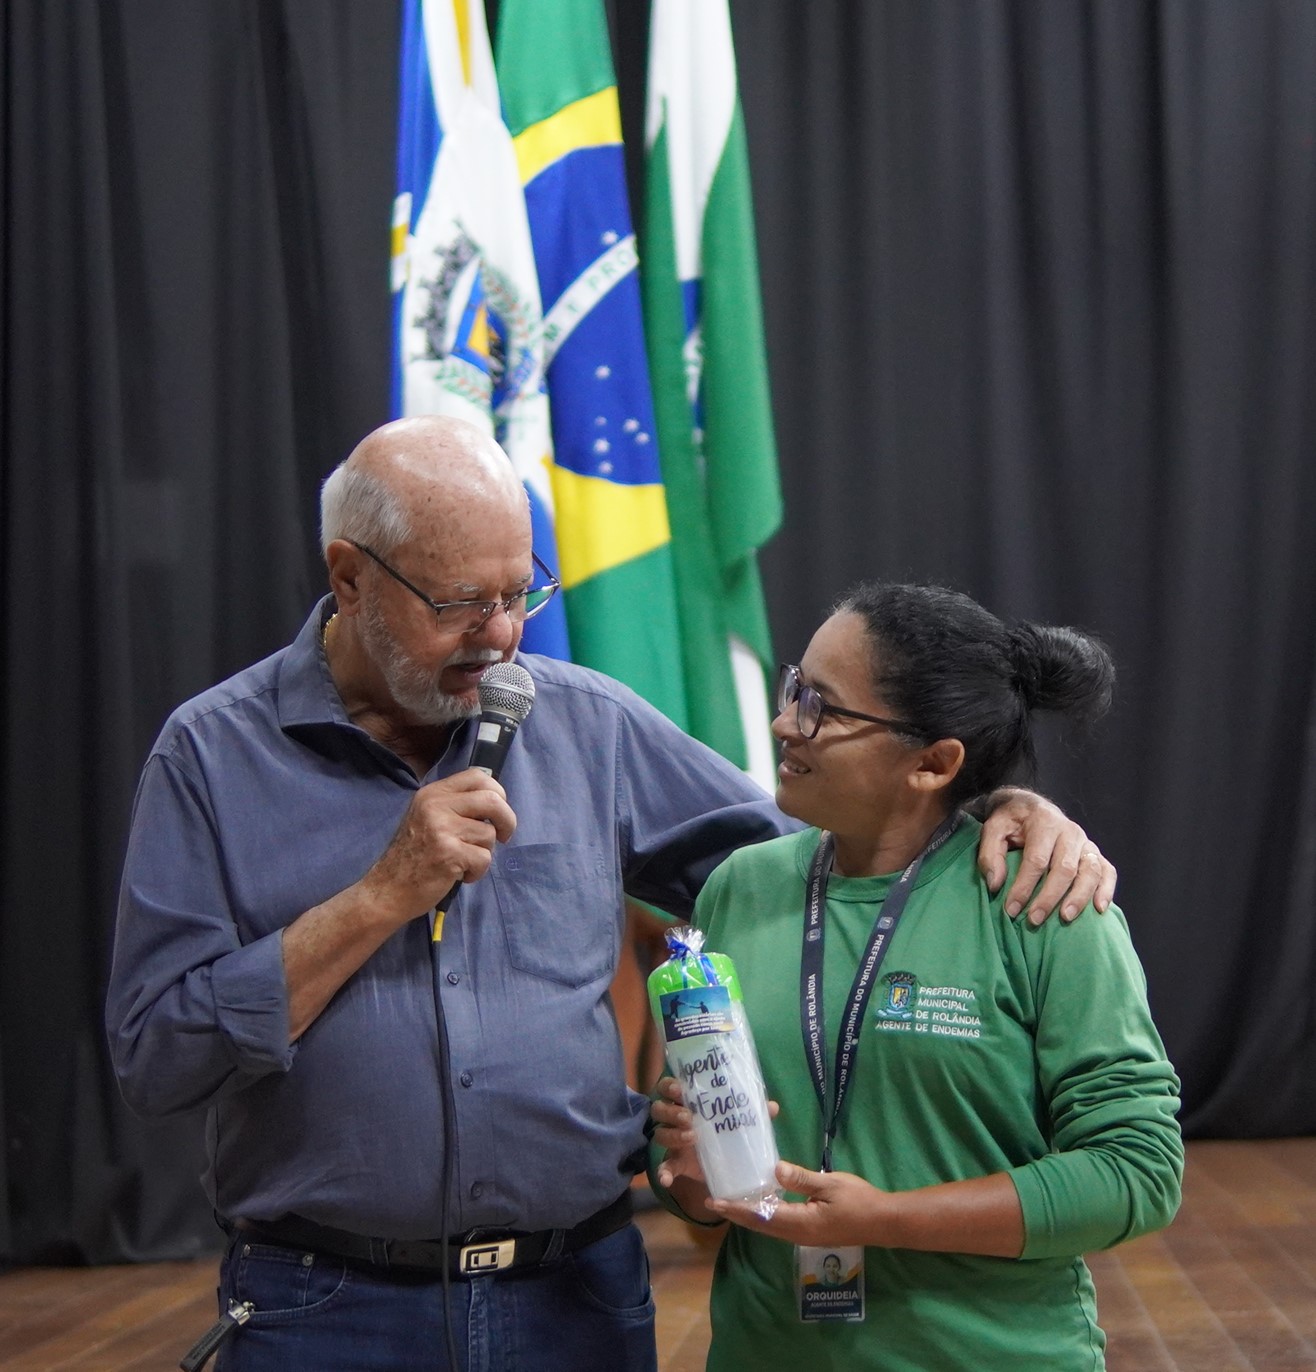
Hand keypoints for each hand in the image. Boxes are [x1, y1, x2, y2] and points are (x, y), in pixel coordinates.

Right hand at [361, 770, 516, 921]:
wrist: (388, 889)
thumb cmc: (413, 856)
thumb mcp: (427, 817)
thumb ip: (455, 805)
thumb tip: (496, 800)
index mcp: (433, 793)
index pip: (478, 776)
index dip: (497, 792)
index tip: (497, 812)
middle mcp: (436, 805)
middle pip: (493, 800)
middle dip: (507, 820)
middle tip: (503, 836)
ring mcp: (442, 829)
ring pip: (489, 834)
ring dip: (484, 852)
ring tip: (463, 861)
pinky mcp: (449, 853)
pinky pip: (484, 858)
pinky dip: (477, 872)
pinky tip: (459, 875)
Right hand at [650, 1077, 779, 1202]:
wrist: (725, 1164)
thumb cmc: (727, 1132)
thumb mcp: (738, 1122)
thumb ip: (751, 1113)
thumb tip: (772, 1107)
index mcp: (687, 1102)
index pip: (668, 1087)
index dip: (670, 1085)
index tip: (681, 1089)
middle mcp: (675, 1120)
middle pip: (659, 1109)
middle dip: (671, 1111)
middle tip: (689, 1118)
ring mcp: (673, 1142)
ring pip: (660, 1134)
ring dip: (672, 1135)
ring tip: (691, 1138)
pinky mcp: (675, 1163)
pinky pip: (663, 1167)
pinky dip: (662, 1173)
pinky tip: (666, 1179)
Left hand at [709, 1161, 885, 1246]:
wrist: (882, 1221)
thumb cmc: (858, 1200)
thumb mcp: (830, 1184)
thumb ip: (802, 1179)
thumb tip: (774, 1170)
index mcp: (800, 1224)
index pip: (761, 1216)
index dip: (737, 1208)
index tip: (716, 1201)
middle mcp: (797, 1234)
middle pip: (760, 1225)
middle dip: (737, 1214)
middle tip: (715, 1202)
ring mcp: (804, 1236)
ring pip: (769, 1227)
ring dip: (749, 1216)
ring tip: (731, 1202)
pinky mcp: (810, 1232)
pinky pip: (779, 1225)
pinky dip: (764, 1216)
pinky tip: (761, 1203)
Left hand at [977, 787, 1115, 924]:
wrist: (1032, 807)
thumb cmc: (1011, 822)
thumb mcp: (993, 829)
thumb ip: (990, 854)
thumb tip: (996, 884)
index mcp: (1043, 822)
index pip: (1036, 859)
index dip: (1024, 886)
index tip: (1011, 909)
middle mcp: (1070, 831)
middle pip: (1064, 868)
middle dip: (1049, 897)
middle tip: (1034, 919)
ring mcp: (1086, 842)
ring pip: (1090, 871)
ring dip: (1079, 897)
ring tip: (1065, 918)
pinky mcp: (1095, 853)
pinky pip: (1108, 871)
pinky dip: (1106, 890)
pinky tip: (1099, 909)